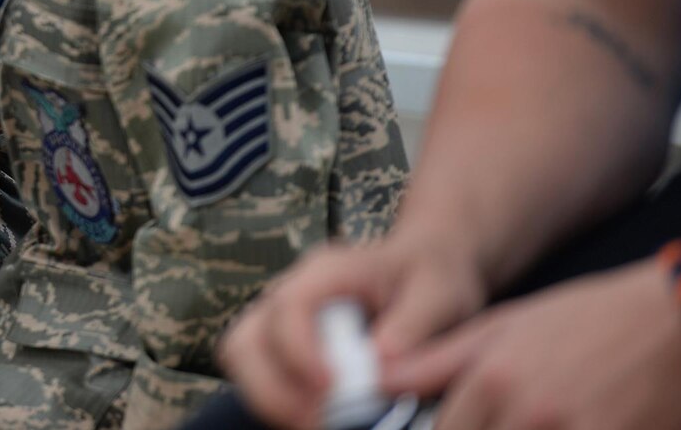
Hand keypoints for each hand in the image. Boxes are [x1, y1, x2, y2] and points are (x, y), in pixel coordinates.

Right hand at [219, 230, 487, 427]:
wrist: (421, 266)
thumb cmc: (429, 276)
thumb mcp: (440, 291)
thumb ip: (414, 323)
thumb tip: (380, 363)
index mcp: (326, 270)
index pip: (288, 305)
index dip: (299, 351)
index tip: (330, 389)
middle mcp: (289, 289)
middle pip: (246, 337)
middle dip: (272, 388)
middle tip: (317, 422)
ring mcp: (279, 316)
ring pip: (240, 356)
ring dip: (268, 396)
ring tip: (312, 424)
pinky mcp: (281, 344)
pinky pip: (256, 373)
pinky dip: (275, 400)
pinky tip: (313, 417)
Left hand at [386, 260, 680, 429]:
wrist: (669, 320)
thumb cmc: (588, 319)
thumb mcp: (504, 326)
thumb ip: (437, 359)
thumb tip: (379, 377)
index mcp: (494, 379)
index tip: (446, 426)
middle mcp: (529, 413)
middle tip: (493, 420)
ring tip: (519, 422)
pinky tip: (560, 429)